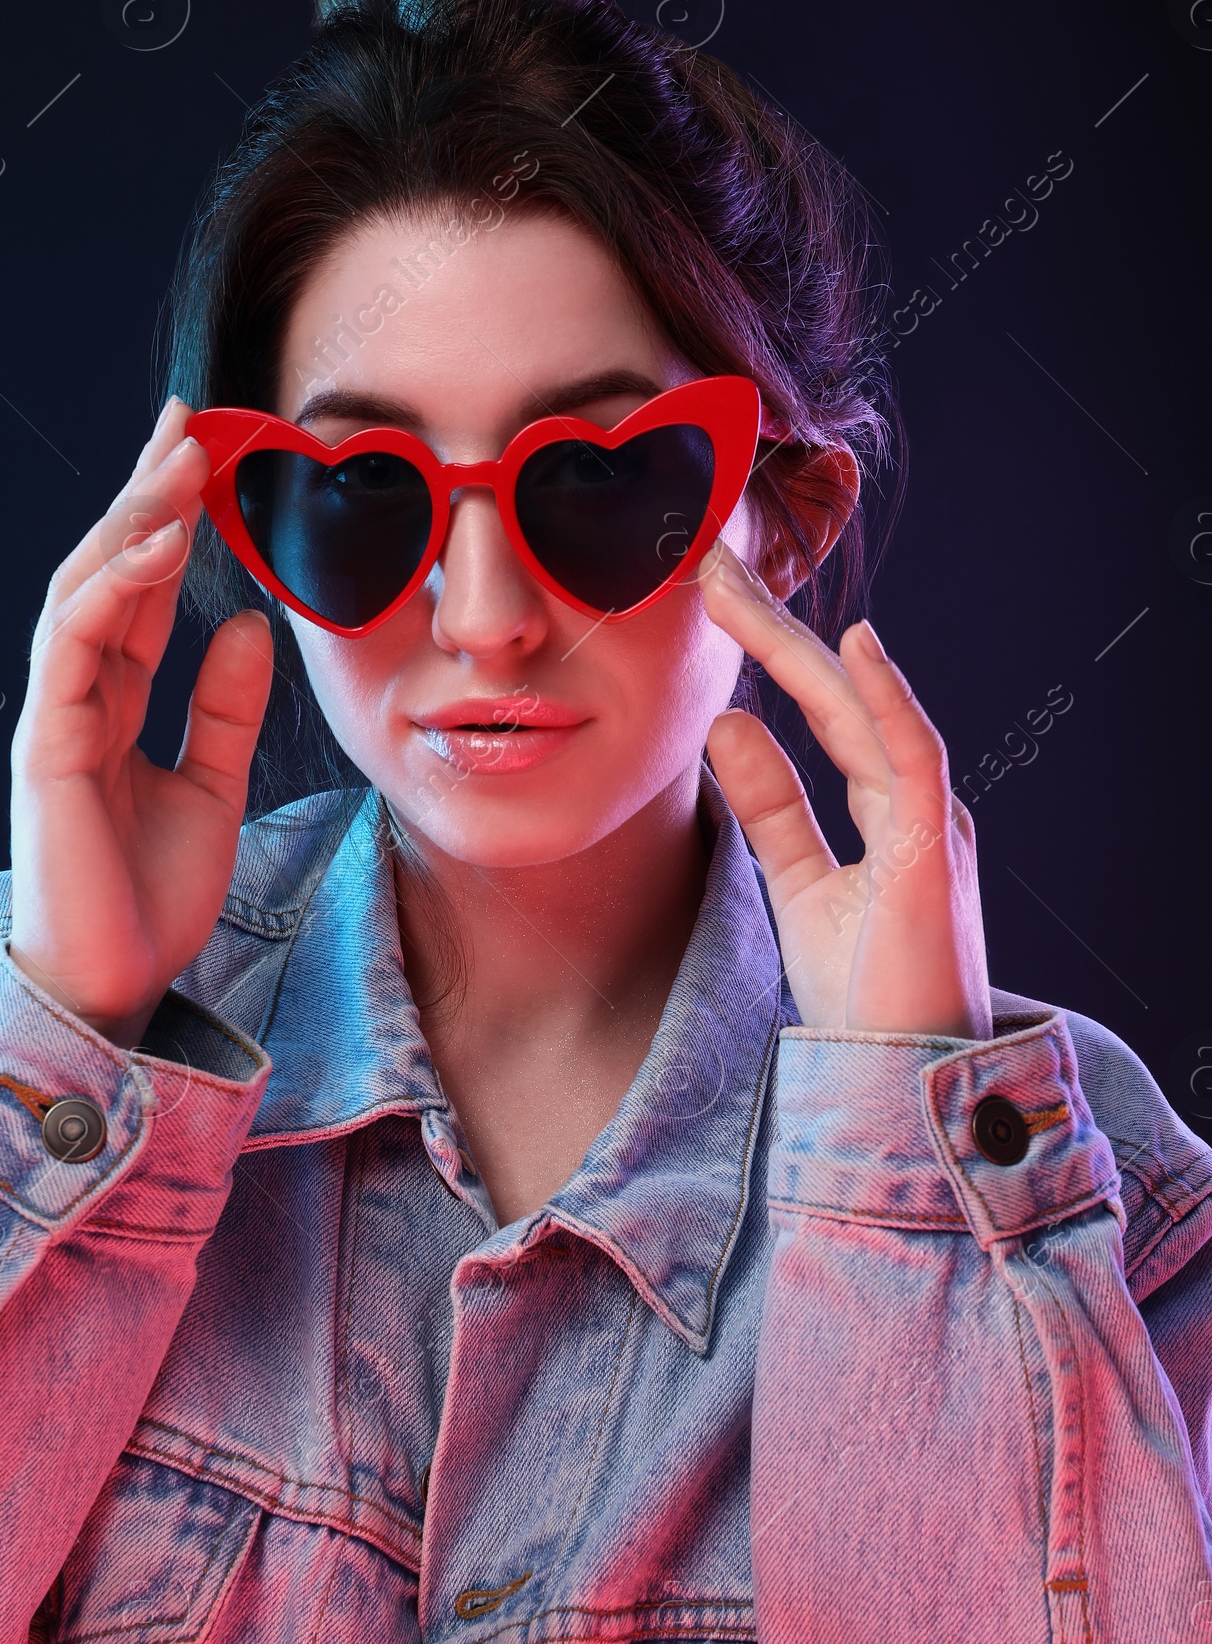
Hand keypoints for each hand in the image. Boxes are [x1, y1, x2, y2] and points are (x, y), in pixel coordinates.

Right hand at [7, 398, 272, 1047]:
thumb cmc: (150, 899)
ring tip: (176, 461)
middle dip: (145, 494)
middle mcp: (77, 697)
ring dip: (130, 522)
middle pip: (106, 570)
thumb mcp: (211, 789)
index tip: (206, 446)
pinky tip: (154, 548)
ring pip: (81, 591)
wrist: (115, 990)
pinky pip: (72, 648)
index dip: (170, 519)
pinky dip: (111, 591)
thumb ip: (222, 709)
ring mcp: (55, 717)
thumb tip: (246, 626)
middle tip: (189, 422)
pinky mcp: (47, 747)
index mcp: (114, 704)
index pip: (142, 588)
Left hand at [699, 542, 990, 1037]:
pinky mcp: (932, 849)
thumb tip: (727, 727)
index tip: (714, 597)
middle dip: (775, 626)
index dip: (771, 650)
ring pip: (863, 709)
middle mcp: (916, 799)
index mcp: (888, 806)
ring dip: (800, 645)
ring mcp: (930, 819)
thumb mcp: (801, 886)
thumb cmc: (867, 994)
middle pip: (838, 693)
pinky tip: (853, 645)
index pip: (824, 709)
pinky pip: (912, 757)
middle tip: (713, 563)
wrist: (904, 1080)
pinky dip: (886, 698)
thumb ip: (773, 808)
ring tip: (740, 589)